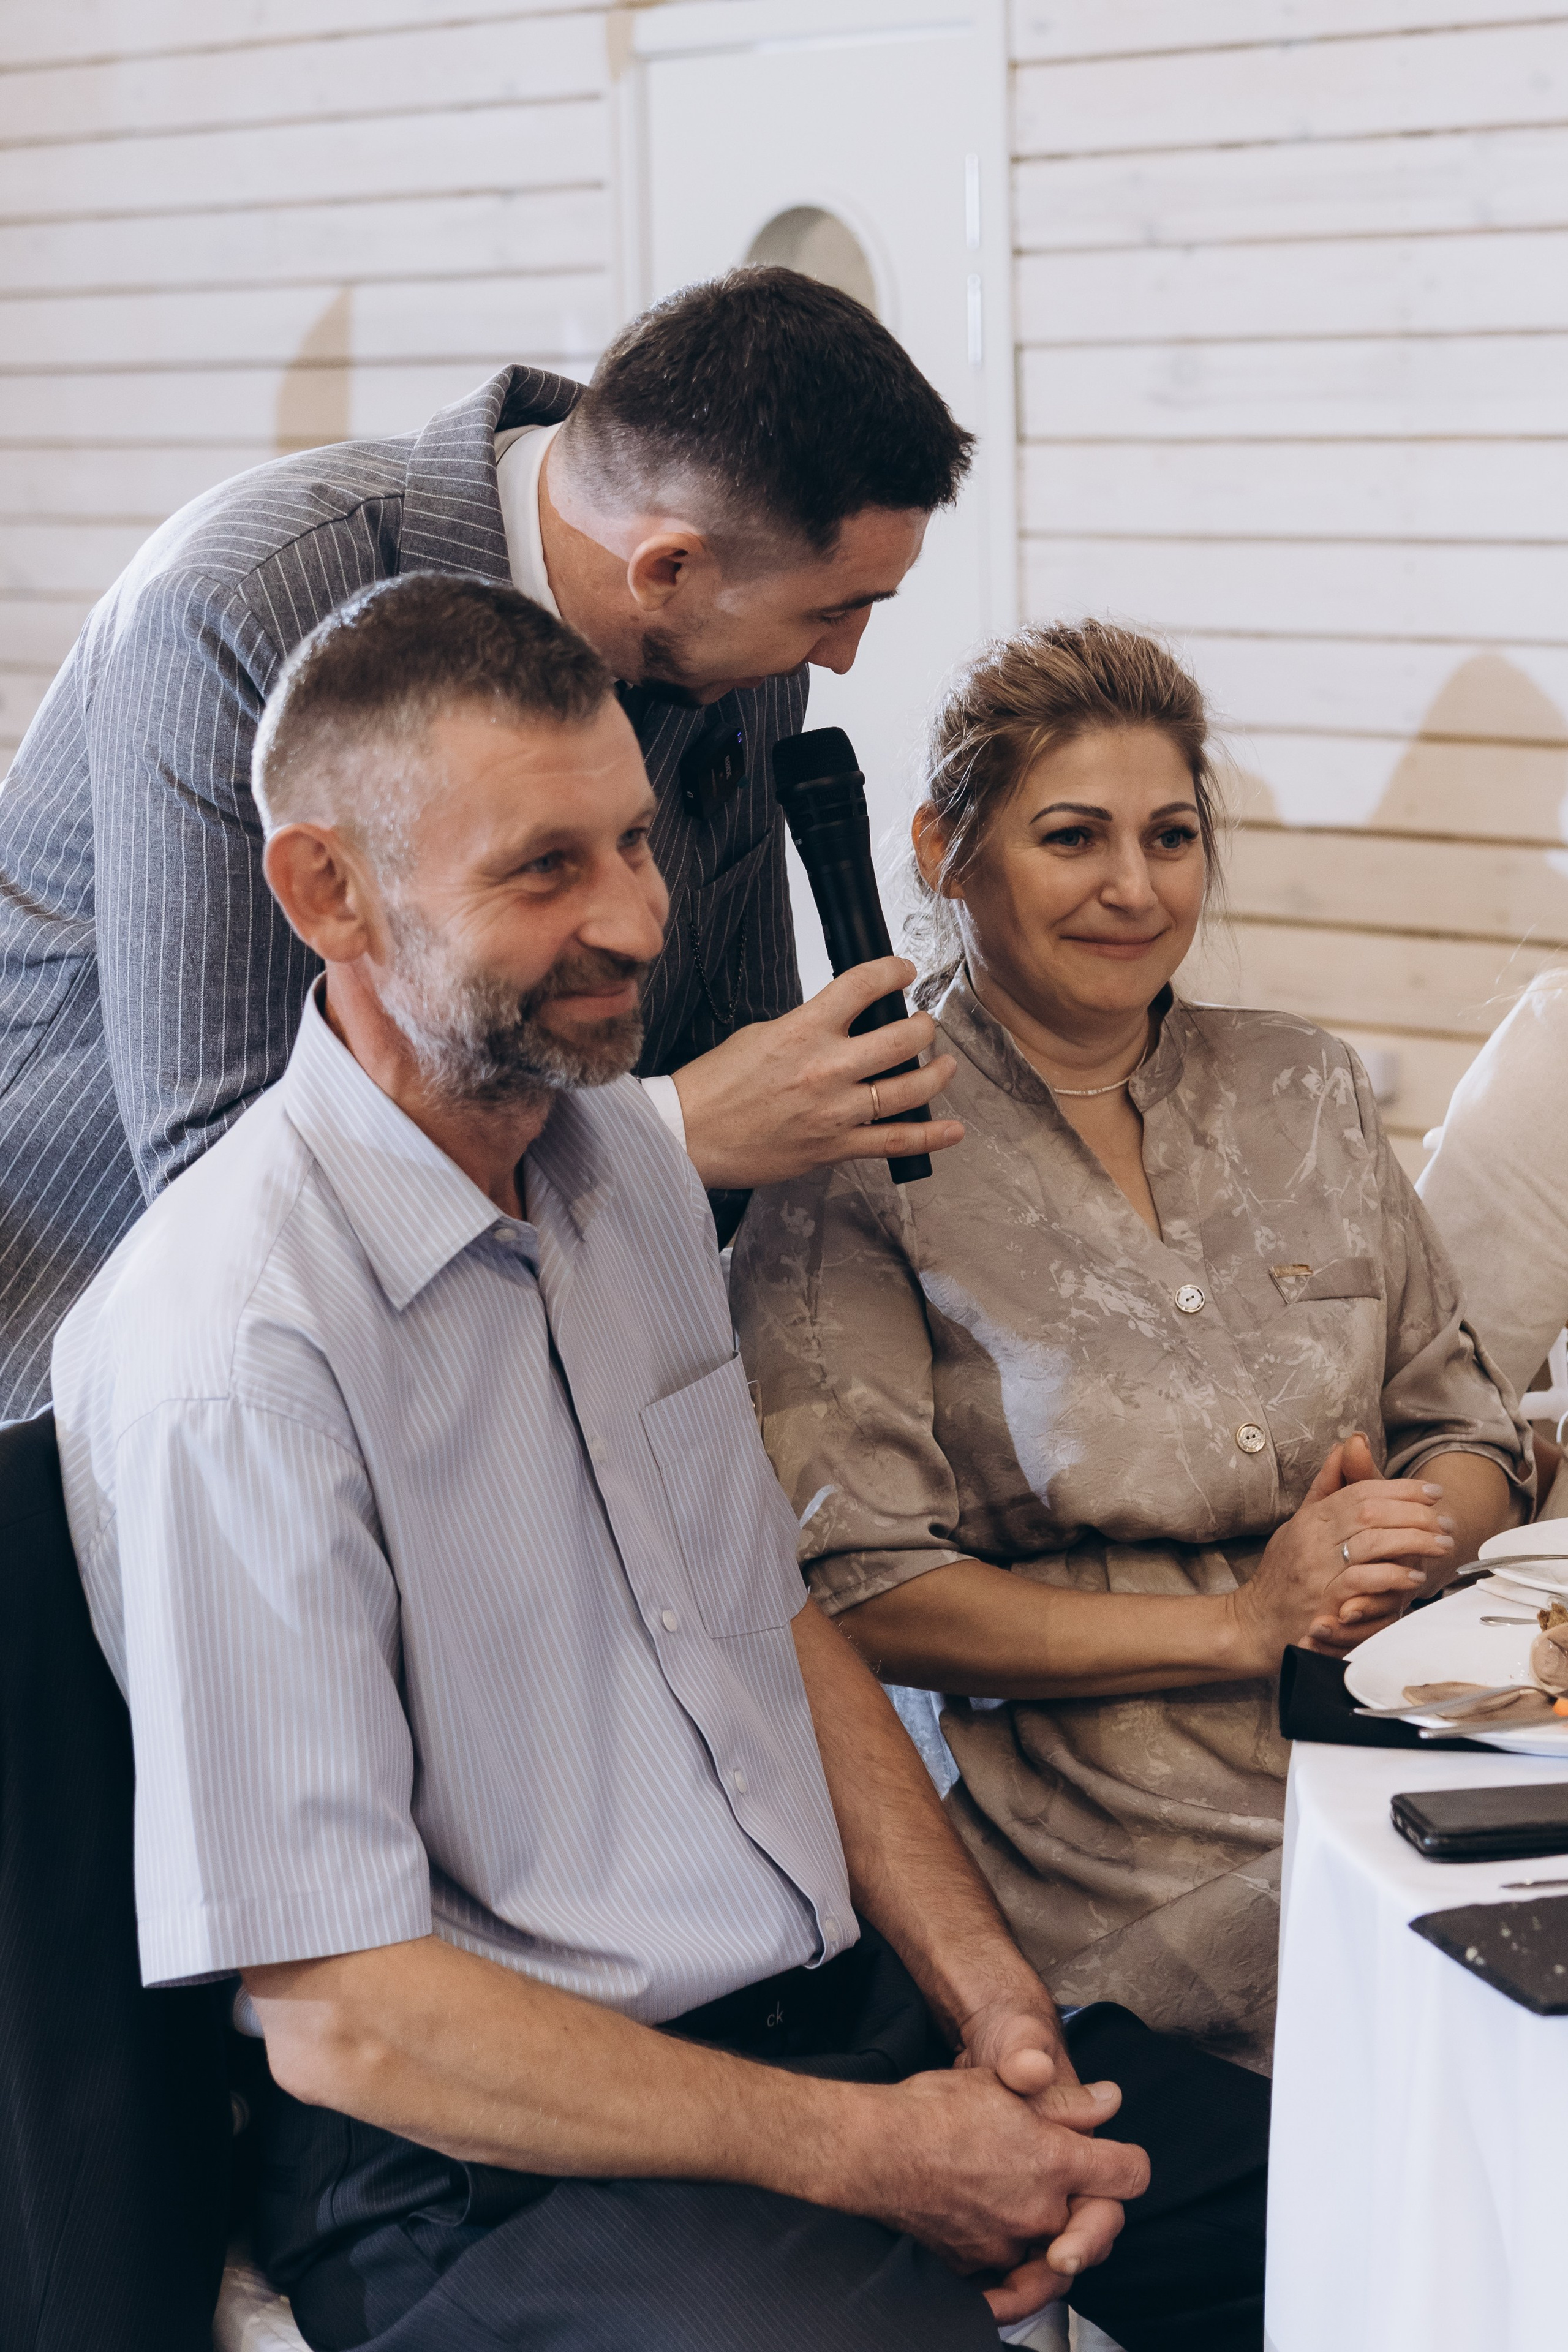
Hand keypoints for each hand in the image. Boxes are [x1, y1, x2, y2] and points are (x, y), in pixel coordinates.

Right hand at [670, 958, 964, 1188]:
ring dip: (936, 1073)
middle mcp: (826, 1068)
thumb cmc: (714, 1086)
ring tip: (945, 1065)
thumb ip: (805, 1027)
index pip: (862, 986)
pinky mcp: (834, 1148)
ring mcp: (835, 1111)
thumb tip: (838, 1025)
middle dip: (922, 1026)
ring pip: (907, 1089)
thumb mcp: (759, 1035)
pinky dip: (929, 1137)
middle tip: (923, 1024)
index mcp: (803, 1030)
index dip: (893, 971)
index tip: (903, 971)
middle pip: (900, 1039)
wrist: (689, 1135)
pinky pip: (893, 1142)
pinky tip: (953, 1129)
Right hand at [953, 1999, 1128, 2320]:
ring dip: (1052, 2238)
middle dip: (1089, 2207)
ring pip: (1053, 2254)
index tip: (1111, 2159)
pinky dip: (1016, 2274)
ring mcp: (1008, 2246)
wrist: (874, 2150)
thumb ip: (1066, 2102)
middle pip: (1095, 2223)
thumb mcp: (1003, 2086)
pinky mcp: (976, 2269)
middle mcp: (1039, 2212)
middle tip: (1071, 2189)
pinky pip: (1011, 2281)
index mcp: (1056, 2161)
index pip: (1129, 2174)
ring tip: (1035, 2216)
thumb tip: (1112, 2101)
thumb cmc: (935, 2109)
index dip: (1126, 2162)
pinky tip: (1011, 2261)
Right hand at [1232, 1435, 1453, 1668]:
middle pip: (1370, 1513)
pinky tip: (1414, 1575)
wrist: (1255, 1624)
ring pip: (1372, 1543)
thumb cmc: (1283, 1575)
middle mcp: (1313, 1541)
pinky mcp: (1325, 1603)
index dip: (1400, 1489)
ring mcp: (1318, 1571)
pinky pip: (1364, 1581)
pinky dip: (1393, 1576)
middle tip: (1445, 1520)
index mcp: (1310, 1519)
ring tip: (1441, 1544)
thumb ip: (1328, 1487)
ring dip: (1413, 1541)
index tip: (1433, 1492)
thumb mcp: (1301, 1524)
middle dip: (1414, 1513)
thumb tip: (1348, 1445)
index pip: (1360, 1492)